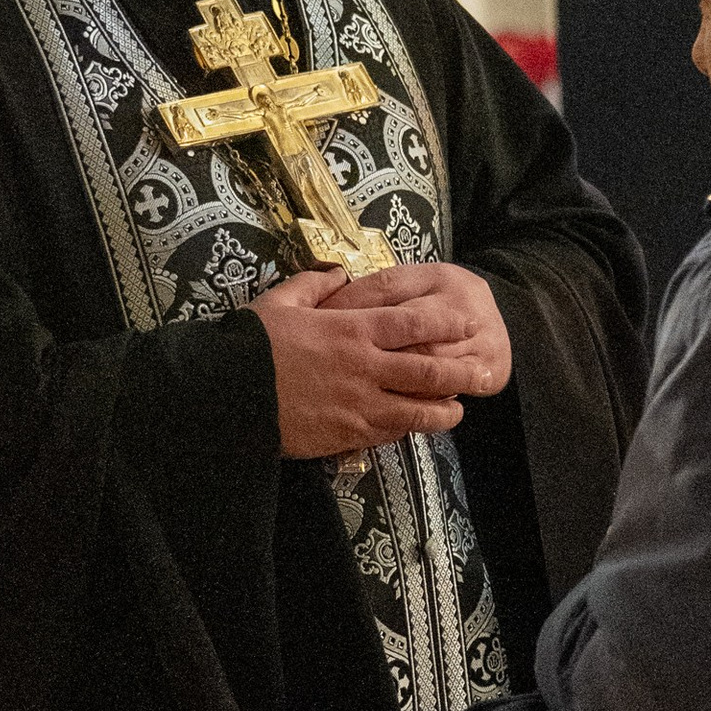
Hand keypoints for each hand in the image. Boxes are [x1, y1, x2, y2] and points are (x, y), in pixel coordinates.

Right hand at [249, 262, 507, 458]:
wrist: (227, 396)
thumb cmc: (251, 345)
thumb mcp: (280, 302)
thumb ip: (315, 285)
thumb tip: (340, 273)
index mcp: (353, 330)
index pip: (415, 322)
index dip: (447, 322)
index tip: (468, 321)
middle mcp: (365, 368)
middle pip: (429, 370)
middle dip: (461, 371)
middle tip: (484, 371)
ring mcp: (359, 405)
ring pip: (417, 410)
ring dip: (443, 410)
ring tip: (457, 409)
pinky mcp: (347, 436)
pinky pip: (389, 433)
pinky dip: (407, 429)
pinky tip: (415, 427)